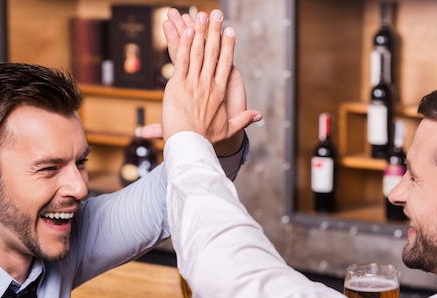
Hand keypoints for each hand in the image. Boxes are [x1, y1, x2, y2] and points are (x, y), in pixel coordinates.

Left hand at [159, 9, 260, 151]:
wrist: (190, 144)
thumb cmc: (206, 139)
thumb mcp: (228, 130)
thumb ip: (243, 120)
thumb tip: (259, 116)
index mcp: (219, 92)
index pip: (226, 64)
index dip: (228, 46)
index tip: (230, 32)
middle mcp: (208, 84)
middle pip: (213, 52)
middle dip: (215, 31)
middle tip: (217, 14)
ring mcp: (193, 83)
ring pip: (197, 52)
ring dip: (200, 32)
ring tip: (202, 16)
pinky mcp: (177, 85)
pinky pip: (181, 60)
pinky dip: (184, 45)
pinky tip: (186, 31)